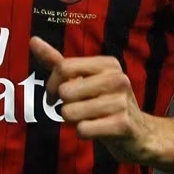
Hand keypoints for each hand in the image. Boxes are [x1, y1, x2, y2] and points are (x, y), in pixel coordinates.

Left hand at [29, 36, 160, 165]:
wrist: (140, 133)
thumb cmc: (105, 102)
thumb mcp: (84, 79)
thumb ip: (57, 62)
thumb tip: (33, 40)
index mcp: (107, 64)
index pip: (63, 67)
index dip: (52, 84)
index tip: (54, 95)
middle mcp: (117, 79)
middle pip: (65, 91)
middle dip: (64, 105)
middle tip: (77, 109)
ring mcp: (122, 102)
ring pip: (70, 112)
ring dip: (73, 120)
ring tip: (89, 119)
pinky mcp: (123, 125)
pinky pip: (82, 129)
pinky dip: (83, 132)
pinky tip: (96, 129)